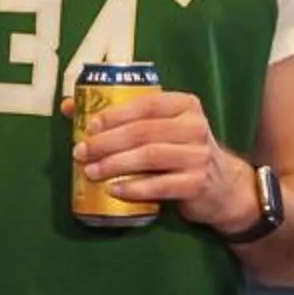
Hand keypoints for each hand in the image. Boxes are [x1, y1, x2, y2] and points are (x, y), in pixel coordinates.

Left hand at [76, 90, 255, 232]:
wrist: (222, 186)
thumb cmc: (181, 152)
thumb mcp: (162, 129)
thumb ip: (124, 117)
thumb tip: (71, 107)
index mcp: (184, 105)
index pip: (147, 104)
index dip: (115, 113)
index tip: (89, 125)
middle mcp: (195, 127)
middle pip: (143, 131)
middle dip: (107, 142)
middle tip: (81, 152)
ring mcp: (198, 156)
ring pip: (150, 156)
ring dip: (115, 164)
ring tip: (91, 172)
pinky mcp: (197, 183)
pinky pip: (161, 185)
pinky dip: (134, 188)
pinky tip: (115, 190)